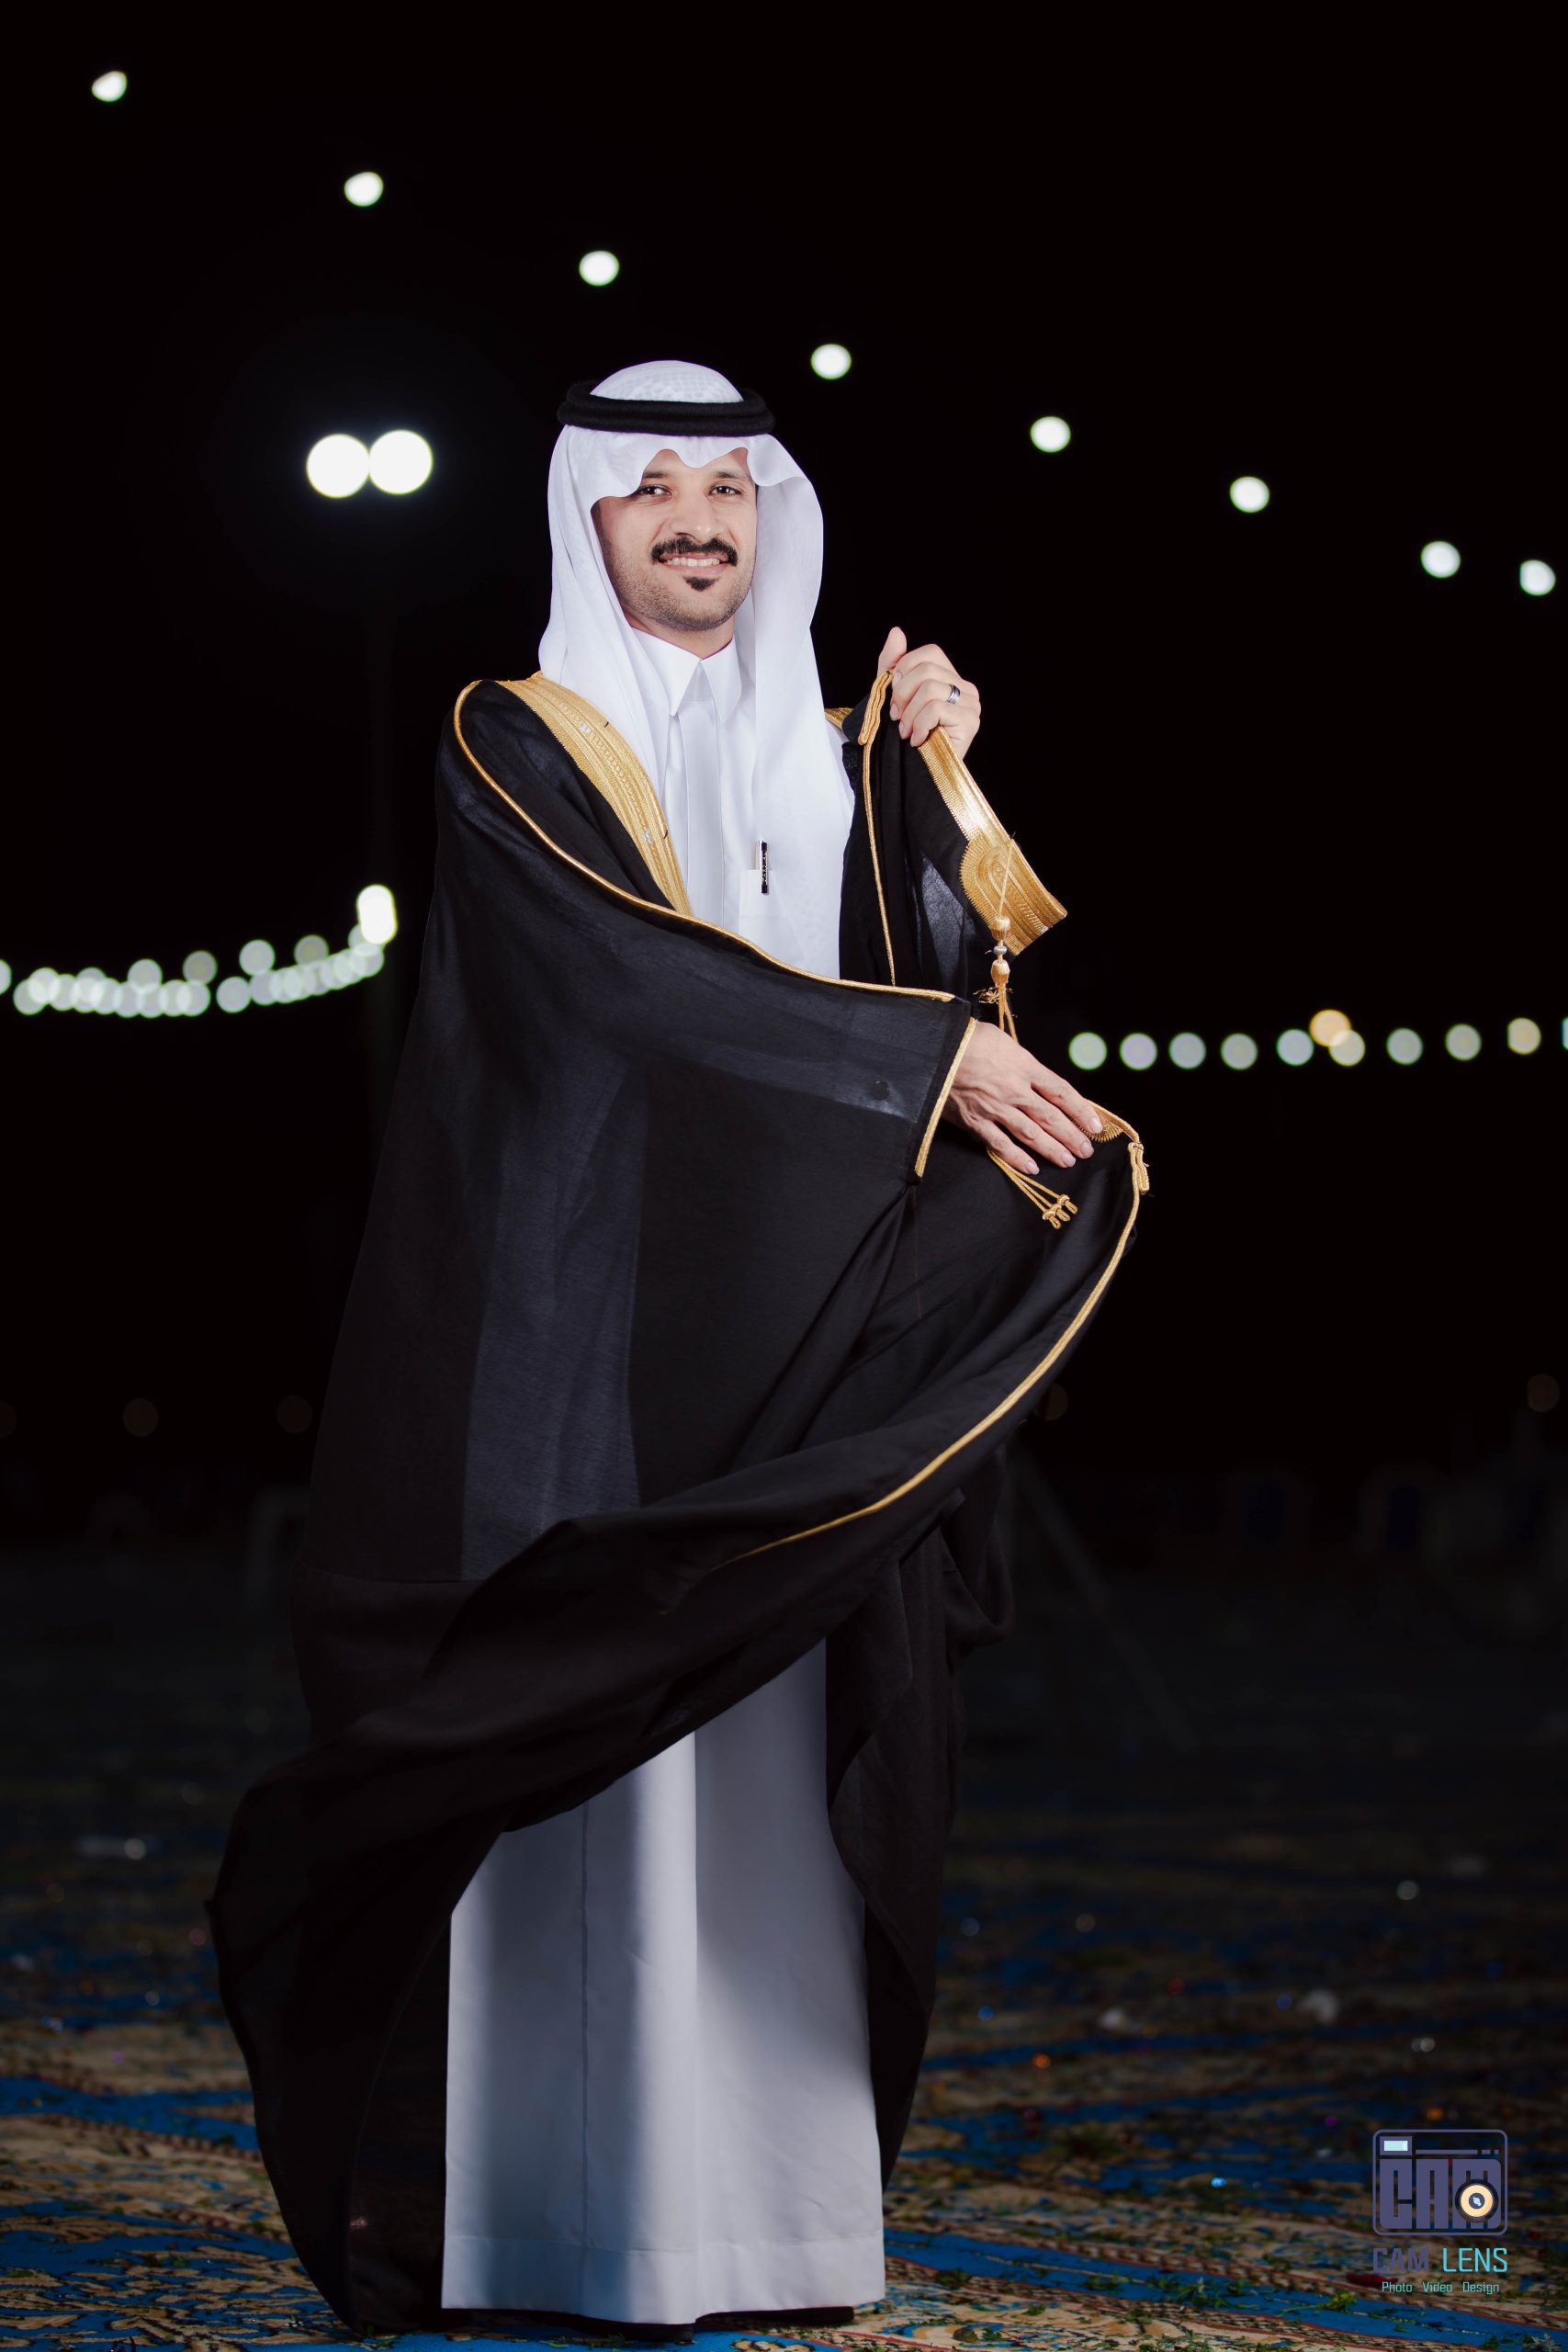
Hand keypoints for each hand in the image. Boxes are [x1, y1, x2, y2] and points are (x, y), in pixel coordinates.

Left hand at [877, 625, 979, 760]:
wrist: (915, 773)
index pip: (930, 653)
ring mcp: (972, 704)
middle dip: (902, 695)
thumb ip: (893, 664)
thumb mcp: (893, 695)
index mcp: (951, 677)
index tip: (895, 697)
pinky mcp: (971, 722)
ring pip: (930, 689)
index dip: (905, 670)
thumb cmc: (906, 734)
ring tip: (906, 732)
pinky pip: (936, 708)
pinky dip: (919, 725)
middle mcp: (966, 688)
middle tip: (897, 718)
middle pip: (927, 671)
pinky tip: (917, 740)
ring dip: (909, 714)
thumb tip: (897, 631)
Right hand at [942, 1022, 1103, 1174]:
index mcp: (1025, 1066)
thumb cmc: (967, 1039)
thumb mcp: (1004, 1042)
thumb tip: (1037, 1078)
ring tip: (1068, 1161)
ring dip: (1052, 1149)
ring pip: (1031, 1134)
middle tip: (1086, 1150)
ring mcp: (995, 1108)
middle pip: (1051, 1117)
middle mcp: (1015, 1090)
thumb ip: (1022, 1062)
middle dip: (1072, 1135)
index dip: (1082, 1110)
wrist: (934, 1049)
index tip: (1096, 1125)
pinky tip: (1032, 1167)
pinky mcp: (975, 1122)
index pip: (1062, 1092)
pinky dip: (1017, 1157)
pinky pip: (1000, 1144)